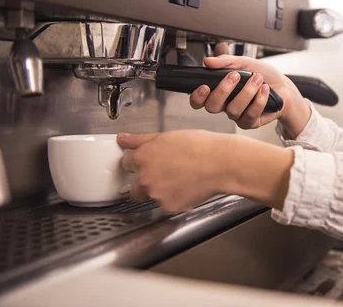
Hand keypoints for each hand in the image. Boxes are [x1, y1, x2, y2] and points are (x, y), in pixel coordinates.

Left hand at [117, 131, 293, 211]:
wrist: (221, 163)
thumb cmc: (199, 146)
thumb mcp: (167, 136)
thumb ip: (140, 140)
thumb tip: (122, 139)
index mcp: (142, 157)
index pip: (127, 162)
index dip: (140, 160)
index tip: (151, 160)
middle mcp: (144, 178)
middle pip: (135, 183)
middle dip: (146, 178)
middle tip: (167, 171)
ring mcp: (156, 195)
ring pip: (150, 195)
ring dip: (159, 189)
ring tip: (180, 178)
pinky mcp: (169, 207)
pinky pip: (165, 204)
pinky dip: (174, 198)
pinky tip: (187, 186)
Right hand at [190, 55, 310, 136]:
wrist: (284, 87)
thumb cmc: (264, 76)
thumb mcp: (245, 63)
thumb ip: (226, 62)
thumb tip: (208, 61)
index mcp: (221, 92)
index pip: (200, 100)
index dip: (198, 97)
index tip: (205, 86)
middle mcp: (226, 105)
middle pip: (212, 107)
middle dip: (223, 90)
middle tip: (235, 76)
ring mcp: (238, 115)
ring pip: (233, 110)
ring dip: (246, 92)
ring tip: (257, 79)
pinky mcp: (251, 122)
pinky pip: (250, 115)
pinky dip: (258, 100)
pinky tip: (264, 90)